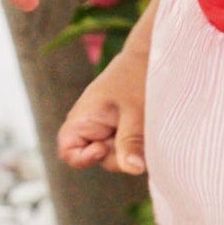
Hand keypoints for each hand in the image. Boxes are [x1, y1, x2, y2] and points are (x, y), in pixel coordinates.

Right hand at [57, 44, 147, 172]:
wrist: (154, 55)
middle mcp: (92, 127)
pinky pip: (130, 146)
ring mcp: (108, 129)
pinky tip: (149, 127)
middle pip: (102, 159)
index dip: (85, 159)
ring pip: (120, 154)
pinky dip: (141, 142)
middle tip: (139, 129)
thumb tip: (133, 169)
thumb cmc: (138, 76)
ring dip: (135, 147)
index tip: (105, 146)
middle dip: (122, 153)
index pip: (69, 154)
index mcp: (82, 120)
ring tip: (146, 123)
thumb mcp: (135, 111)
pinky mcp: (124, 129)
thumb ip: (131, 141)